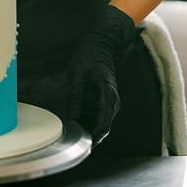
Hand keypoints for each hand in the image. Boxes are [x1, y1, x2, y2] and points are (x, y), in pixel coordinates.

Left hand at [65, 5, 137, 144]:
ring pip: (102, 122)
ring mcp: (111, 100)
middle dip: (90, 135)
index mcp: (108, 93)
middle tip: (73, 141)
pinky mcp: (106, 99)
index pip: (103, 121)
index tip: (84, 144)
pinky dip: (89, 120)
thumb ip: (76, 97)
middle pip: (104, 126)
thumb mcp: (77, 75)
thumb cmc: (89, 55)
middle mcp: (113, 99)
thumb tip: (72, 117)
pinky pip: (99, 115)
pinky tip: (76, 122)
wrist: (101, 43)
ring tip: (72, 132)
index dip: (94, 135)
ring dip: (89, 128)